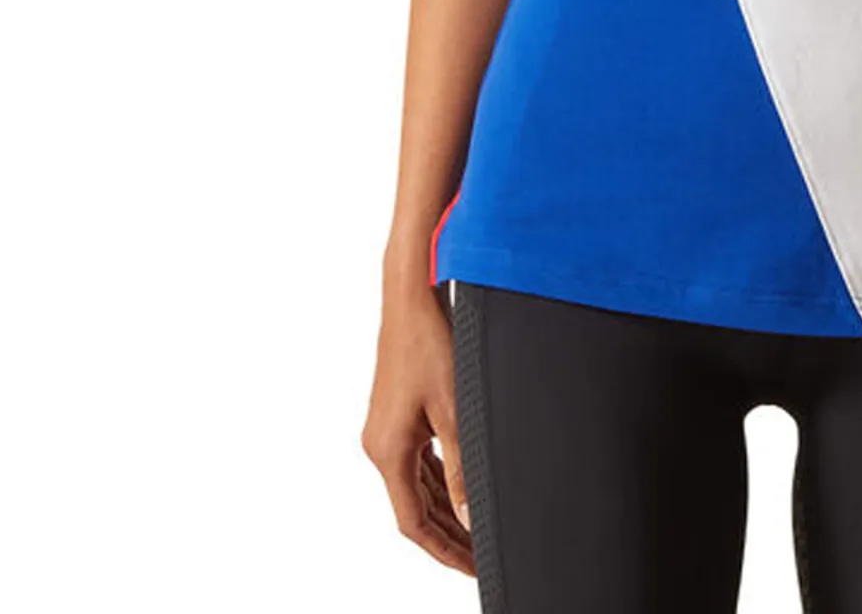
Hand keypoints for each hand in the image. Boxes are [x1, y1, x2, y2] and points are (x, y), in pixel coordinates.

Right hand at [361, 279, 475, 576]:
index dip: (444, 550)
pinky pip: (417, 461)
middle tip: (481, 558)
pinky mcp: (397, 413)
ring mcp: (387, 429)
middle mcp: (380, 444)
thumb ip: (463, 465)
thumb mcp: (453, 406)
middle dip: (449, 536)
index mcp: (387, 450)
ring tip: (476, 532)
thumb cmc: (430, 341)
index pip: (414, 522)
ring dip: (445, 509)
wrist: (411, 295)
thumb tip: (471, 515)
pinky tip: (460, 489)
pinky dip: (439, 480)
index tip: (472, 568)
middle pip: (415, 508)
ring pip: (417, 486)